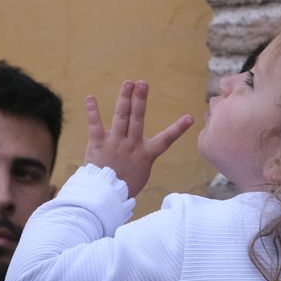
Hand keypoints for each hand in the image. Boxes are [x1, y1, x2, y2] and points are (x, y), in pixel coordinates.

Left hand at [83, 80, 192, 197]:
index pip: (166, 140)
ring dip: (124, 98)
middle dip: (141, 100)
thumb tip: (145, 151)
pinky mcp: (98, 145)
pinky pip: (95, 125)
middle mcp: (131, 145)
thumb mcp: (141, 173)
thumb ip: (142, 158)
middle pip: (137, 118)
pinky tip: (90, 97)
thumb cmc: (125, 187)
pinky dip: (92, 111)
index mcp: (145, 154)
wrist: (106, 197)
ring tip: (128, 83)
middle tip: (143, 83)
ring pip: (121, 117)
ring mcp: (115, 143)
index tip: (189, 118)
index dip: (179, 129)